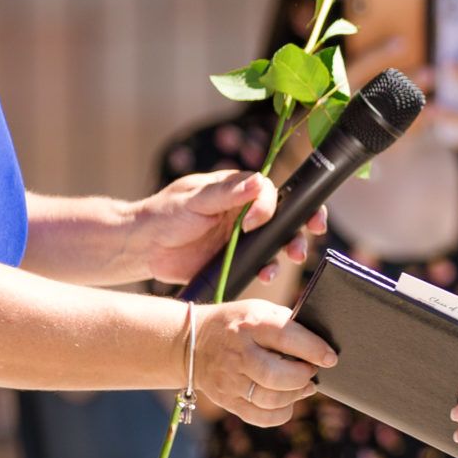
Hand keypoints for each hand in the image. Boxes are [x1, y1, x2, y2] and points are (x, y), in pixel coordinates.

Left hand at [129, 169, 324, 288]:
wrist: (145, 248)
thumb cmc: (165, 213)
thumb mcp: (194, 199)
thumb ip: (226, 193)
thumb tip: (258, 182)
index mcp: (237, 190)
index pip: (269, 191)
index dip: (271, 205)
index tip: (253, 222)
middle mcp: (245, 212)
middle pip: (286, 214)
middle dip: (303, 223)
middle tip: (312, 231)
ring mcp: (244, 238)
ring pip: (279, 241)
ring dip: (291, 248)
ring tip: (293, 257)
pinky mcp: (238, 260)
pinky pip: (262, 264)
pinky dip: (269, 269)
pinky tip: (266, 275)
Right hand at [193, 299, 335, 426]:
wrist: (191, 342)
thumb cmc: (237, 324)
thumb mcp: (258, 310)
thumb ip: (286, 323)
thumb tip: (319, 343)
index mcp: (250, 325)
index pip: (285, 337)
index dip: (313, 349)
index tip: (330, 358)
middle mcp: (238, 353)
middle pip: (276, 375)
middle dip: (302, 376)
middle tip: (311, 372)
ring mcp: (230, 380)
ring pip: (270, 399)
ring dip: (295, 395)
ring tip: (304, 386)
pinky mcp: (227, 400)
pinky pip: (260, 417)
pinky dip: (281, 413)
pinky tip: (288, 402)